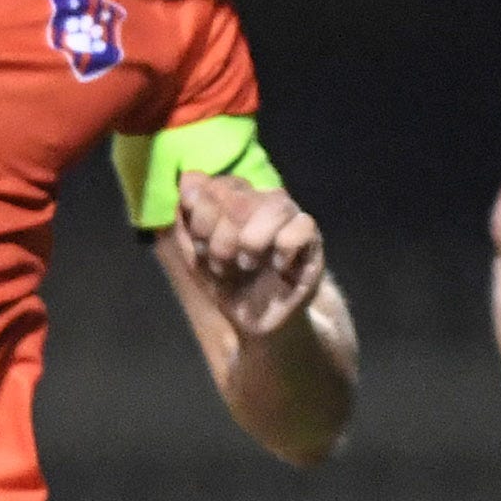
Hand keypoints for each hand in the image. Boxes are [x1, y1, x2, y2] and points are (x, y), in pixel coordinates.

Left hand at [174, 172, 325, 337]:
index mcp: (234, 198)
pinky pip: (301, 227)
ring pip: (274, 206)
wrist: (257, 322)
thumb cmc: (228, 283)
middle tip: (222, 263)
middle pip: (241, 197)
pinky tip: (277, 267)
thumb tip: (188, 177)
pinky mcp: (312, 240)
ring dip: (251, 242)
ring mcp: (289, 218)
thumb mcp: (196, 255)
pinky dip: (283, 249)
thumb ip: (188, 218)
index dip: (202, 220)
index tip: (202, 250)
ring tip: (246, 265)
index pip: (217, 187)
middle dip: (222, 237)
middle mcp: (262, 200)